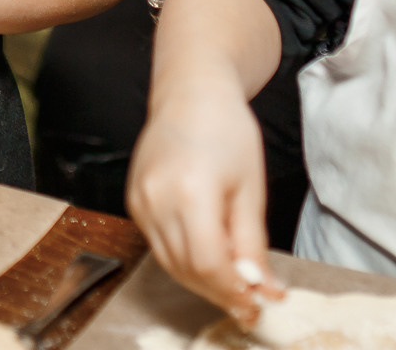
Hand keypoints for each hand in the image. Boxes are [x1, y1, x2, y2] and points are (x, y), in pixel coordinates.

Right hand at [127, 83, 280, 322]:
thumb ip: (252, 243)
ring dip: (201, 280)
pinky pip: (158, 244)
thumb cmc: (226, 129)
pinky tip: (207, 252)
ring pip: (169, 262)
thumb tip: (262, 287)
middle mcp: (157, 199)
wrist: (190, 92)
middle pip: (186, 269)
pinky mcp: (133, 200)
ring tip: (232, 279)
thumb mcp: (251, 188)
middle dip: (220, 291)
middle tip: (249, 299)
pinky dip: (183, 258)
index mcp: (190, 192)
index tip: (256, 304)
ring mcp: (139, 200)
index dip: (234, 292)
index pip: (209, 265)